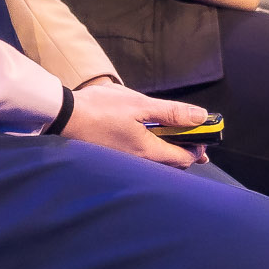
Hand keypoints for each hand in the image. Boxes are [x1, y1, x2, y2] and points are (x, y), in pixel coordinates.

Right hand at [63, 80, 210, 167]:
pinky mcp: (115, 157)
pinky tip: (148, 134)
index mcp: (148, 151)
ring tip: (173, 132)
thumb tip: (200, 117)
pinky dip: (152, 148)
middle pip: (172, 163)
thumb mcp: (140, 105)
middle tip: (193, 135)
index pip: (184, 158)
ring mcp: (126, 163)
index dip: (198, 146)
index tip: (204, 133)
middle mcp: (139, 163)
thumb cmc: (100, 109)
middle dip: (186, 149)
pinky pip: (142, 158)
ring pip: (157, 161)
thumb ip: (172, 112)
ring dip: (169, 149)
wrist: (63, 116)